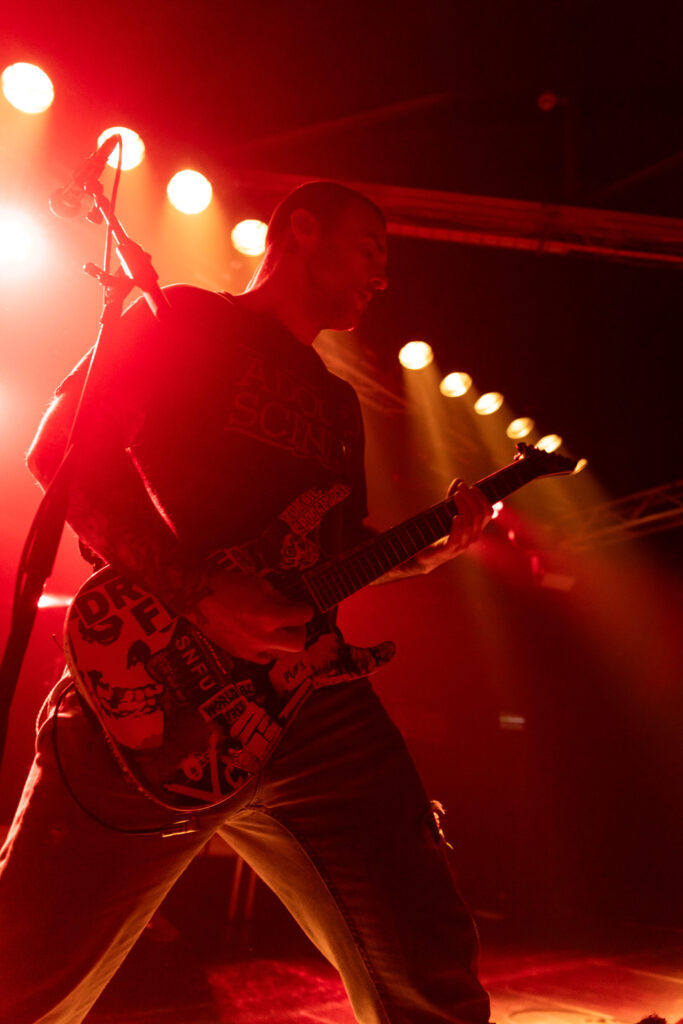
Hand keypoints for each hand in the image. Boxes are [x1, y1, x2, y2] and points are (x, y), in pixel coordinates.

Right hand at [185, 571, 313, 663]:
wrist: (200, 596)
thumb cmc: (231, 585)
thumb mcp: (262, 585)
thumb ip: (280, 599)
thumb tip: (291, 608)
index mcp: (271, 616)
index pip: (304, 616)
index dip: (304, 609)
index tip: (300, 607)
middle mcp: (264, 637)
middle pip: (298, 643)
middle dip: (299, 630)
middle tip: (293, 622)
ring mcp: (252, 648)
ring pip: (282, 654)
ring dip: (284, 642)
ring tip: (277, 631)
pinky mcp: (240, 654)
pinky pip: (263, 659)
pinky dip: (268, 650)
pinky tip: (262, 639)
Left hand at [413, 480, 491, 573]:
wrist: (422, 553)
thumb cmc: (437, 531)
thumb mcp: (446, 512)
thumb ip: (453, 498)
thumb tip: (459, 480)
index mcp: (475, 527)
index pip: (487, 512)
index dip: (482, 498)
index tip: (472, 486)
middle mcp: (472, 536)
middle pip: (479, 515)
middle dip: (471, 498)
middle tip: (461, 487)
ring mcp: (462, 545)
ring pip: (470, 525)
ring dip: (464, 507)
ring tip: (456, 495)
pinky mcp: (448, 551)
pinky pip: (458, 539)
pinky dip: (458, 526)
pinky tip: (455, 517)